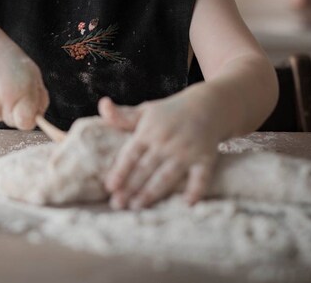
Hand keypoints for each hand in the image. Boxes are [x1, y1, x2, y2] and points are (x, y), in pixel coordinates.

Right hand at [0, 37, 47, 129]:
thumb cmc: (14, 62)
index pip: (26, 124)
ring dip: (1, 107)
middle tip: (13, 91)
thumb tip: (38, 119)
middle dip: (15, 112)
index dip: (28, 119)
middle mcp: (4, 97)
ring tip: (0, 86)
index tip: (27, 111)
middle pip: (12, 123)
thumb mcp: (34, 76)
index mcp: (22, 91)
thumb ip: (40, 100)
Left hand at [99, 95, 218, 208]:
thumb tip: (103, 104)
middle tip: (117, 205)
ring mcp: (186, 152)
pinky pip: (201, 177)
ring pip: (167, 176)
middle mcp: (166, 143)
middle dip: (131, 187)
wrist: (208, 105)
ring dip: (152, 193)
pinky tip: (187, 204)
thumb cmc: (170, 112)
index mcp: (149, 132)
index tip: (110, 186)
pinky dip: (196, 190)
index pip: (131, 154)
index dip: (120, 171)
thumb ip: (122, 116)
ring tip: (137, 206)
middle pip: (145, 168)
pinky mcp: (205, 159)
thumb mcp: (145, 111)